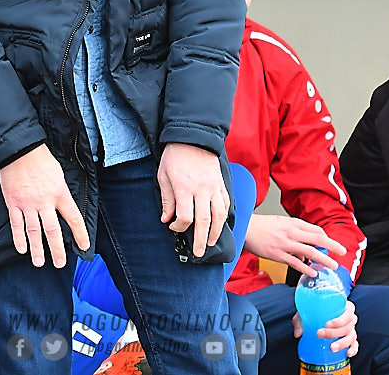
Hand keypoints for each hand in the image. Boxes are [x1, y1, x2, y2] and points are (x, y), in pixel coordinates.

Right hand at [0, 144, 88, 267]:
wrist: (20, 150)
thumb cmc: (41, 159)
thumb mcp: (59, 174)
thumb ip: (62, 192)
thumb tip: (65, 206)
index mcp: (60, 193)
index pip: (74, 218)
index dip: (80, 233)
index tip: (84, 245)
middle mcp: (45, 202)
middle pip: (53, 231)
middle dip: (57, 249)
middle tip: (60, 263)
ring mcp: (28, 204)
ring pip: (34, 231)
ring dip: (37, 249)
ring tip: (39, 262)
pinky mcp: (13, 203)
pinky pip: (16, 224)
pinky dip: (19, 238)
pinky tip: (22, 249)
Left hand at [157, 143, 227, 257]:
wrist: (193, 136)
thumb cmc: (175, 155)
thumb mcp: (163, 175)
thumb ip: (167, 199)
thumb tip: (166, 219)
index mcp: (184, 188)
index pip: (185, 217)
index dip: (179, 227)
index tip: (174, 228)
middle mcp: (201, 190)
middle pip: (204, 221)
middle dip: (201, 240)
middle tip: (199, 253)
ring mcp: (214, 187)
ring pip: (219, 215)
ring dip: (216, 231)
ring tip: (210, 242)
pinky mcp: (221, 183)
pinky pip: (225, 203)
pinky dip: (224, 216)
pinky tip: (219, 224)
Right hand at [243, 214, 347, 277]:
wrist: (246, 228)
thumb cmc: (263, 225)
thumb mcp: (281, 223)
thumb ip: (295, 233)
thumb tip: (306, 247)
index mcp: (293, 223)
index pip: (316, 230)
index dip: (327, 238)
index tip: (333, 245)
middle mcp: (292, 233)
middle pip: (317, 239)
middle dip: (332, 246)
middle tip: (342, 252)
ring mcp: (285, 244)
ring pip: (310, 252)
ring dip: (323, 259)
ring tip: (332, 266)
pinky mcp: (278, 255)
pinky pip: (295, 263)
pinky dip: (306, 268)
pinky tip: (313, 273)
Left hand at [291, 299, 357, 358]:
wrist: (320, 313)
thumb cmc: (316, 310)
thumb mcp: (308, 309)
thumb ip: (300, 319)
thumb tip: (298, 334)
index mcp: (344, 307)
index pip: (347, 312)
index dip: (339, 320)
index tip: (326, 324)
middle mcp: (350, 318)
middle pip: (348, 326)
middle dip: (335, 332)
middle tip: (320, 334)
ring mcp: (351, 329)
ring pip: (351, 336)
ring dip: (342, 343)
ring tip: (331, 348)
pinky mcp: (351, 338)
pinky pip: (355, 344)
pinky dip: (353, 349)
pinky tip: (347, 353)